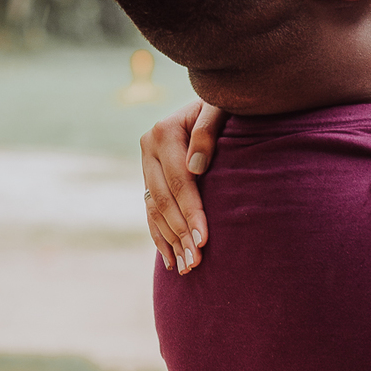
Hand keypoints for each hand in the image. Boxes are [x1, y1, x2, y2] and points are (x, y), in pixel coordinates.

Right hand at [141, 100, 225, 271]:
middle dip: (181, 234)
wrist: (211, 102)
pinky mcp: (149, 177)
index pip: (179, 181)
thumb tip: (196, 166)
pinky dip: (160, 236)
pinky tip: (170, 259)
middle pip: (164, 200)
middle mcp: (148, 147)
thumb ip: (208, 129)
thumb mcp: (220, 108)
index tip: (204, 240)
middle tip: (196, 263)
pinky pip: (150, 212)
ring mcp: (146, 164)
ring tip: (187, 268)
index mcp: (163, 131)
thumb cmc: (224, 105)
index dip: (192, 211)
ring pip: (155, 210)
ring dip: (170, 242)